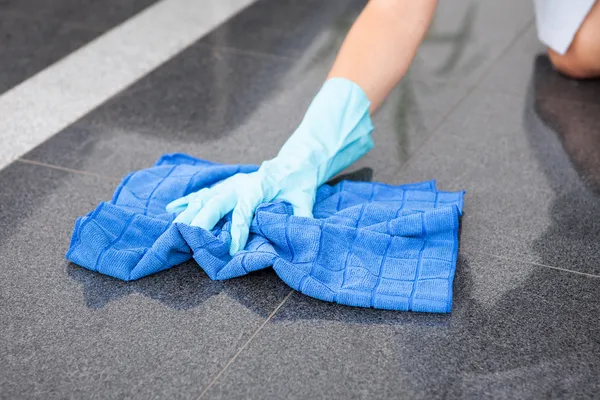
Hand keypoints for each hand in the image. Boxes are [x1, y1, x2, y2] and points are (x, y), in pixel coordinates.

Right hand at [167, 78, 373, 254]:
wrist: (297, 160)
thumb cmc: (301, 180)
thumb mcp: (306, 197)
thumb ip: (302, 216)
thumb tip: (299, 234)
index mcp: (259, 186)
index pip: (244, 210)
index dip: (237, 229)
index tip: (231, 249)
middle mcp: (240, 183)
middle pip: (217, 202)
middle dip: (202, 220)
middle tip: (190, 238)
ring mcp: (231, 183)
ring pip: (205, 197)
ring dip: (189, 212)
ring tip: (174, 228)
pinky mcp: (228, 184)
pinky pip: (204, 193)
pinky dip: (187, 201)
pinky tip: (172, 209)